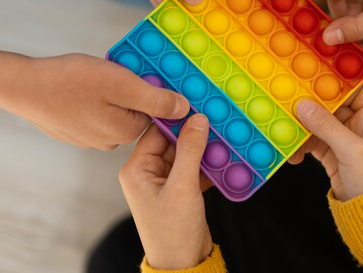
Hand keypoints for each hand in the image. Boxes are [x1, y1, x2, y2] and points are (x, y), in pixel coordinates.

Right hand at [0, 44, 189, 149]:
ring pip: (114, 110)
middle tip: (118, 69)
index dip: (153, 89)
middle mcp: (109, 140)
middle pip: (135, 111)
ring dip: (112, 93)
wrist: (21, 86)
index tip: (145, 72)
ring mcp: (88, 137)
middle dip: (132, 90)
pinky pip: (94, 111)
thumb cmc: (71, 81)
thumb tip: (184, 110)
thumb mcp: (122, 84)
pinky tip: (82, 83)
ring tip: (97, 74)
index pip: (155, 112)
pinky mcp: (72, 129)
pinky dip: (93, 97)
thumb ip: (156, 99)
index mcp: (126, 131)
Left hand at [119, 115, 211, 269]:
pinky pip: (195, 168)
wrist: (183, 264)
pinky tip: (225, 160)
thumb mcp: (182, 187)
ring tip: (224, 138)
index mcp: (137, 169)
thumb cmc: (172, 232)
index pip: (156, 132)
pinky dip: (209, 165)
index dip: (177, 118)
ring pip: (187, 154)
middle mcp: (148, 173)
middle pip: (173, 141)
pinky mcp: (180, 190)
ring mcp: (165, 182)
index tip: (196, 105)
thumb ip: (190, 150)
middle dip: (195, 134)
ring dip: (205, 149)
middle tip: (216, 119)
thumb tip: (197, 120)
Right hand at [294, 85, 362, 200]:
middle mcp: (357, 124)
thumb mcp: (351, 150)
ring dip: (301, 126)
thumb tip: (303, 105)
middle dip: (309, 102)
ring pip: (317, 122)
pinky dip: (300, 145)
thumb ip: (327, 126)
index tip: (312, 71)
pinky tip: (293, 153)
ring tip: (286, 130)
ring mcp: (342, 139)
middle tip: (289, 99)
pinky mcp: (331, 153)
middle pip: (330, 103)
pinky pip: (311, 141)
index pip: (354, 87)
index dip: (335, 78)